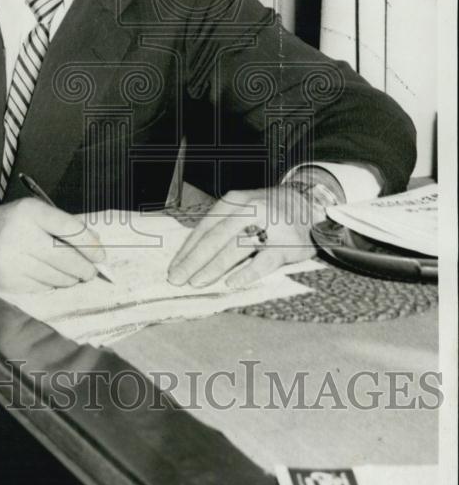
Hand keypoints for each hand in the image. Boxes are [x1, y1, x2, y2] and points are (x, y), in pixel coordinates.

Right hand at [0, 196, 105, 292]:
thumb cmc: (8, 224)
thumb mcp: (33, 212)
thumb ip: (62, 225)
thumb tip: (95, 245)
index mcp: (31, 212)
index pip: (70, 229)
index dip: (91, 245)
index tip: (102, 255)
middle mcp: (21, 235)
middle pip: (66, 258)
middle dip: (85, 268)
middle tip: (93, 271)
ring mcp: (13, 260)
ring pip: (56, 276)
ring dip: (71, 278)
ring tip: (74, 274)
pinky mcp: (8, 280)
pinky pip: (42, 287)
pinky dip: (52, 284)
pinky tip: (52, 277)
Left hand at [167, 186, 316, 288]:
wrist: (311, 204)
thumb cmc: (269, 211)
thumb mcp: (244, 208)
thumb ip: (222, 226)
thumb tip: (192, 255)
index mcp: (235, 201)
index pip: (205, 227)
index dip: (187, 248)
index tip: (174, 267)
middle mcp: (250, 210)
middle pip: (216, 237)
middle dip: (194, 261)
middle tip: (178, 279)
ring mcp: (269, 225)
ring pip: (235, 248)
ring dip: (213, 267)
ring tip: (197, 283)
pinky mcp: (286, 244)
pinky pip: (264, 261)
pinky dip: (246, 273)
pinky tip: (231, 283)